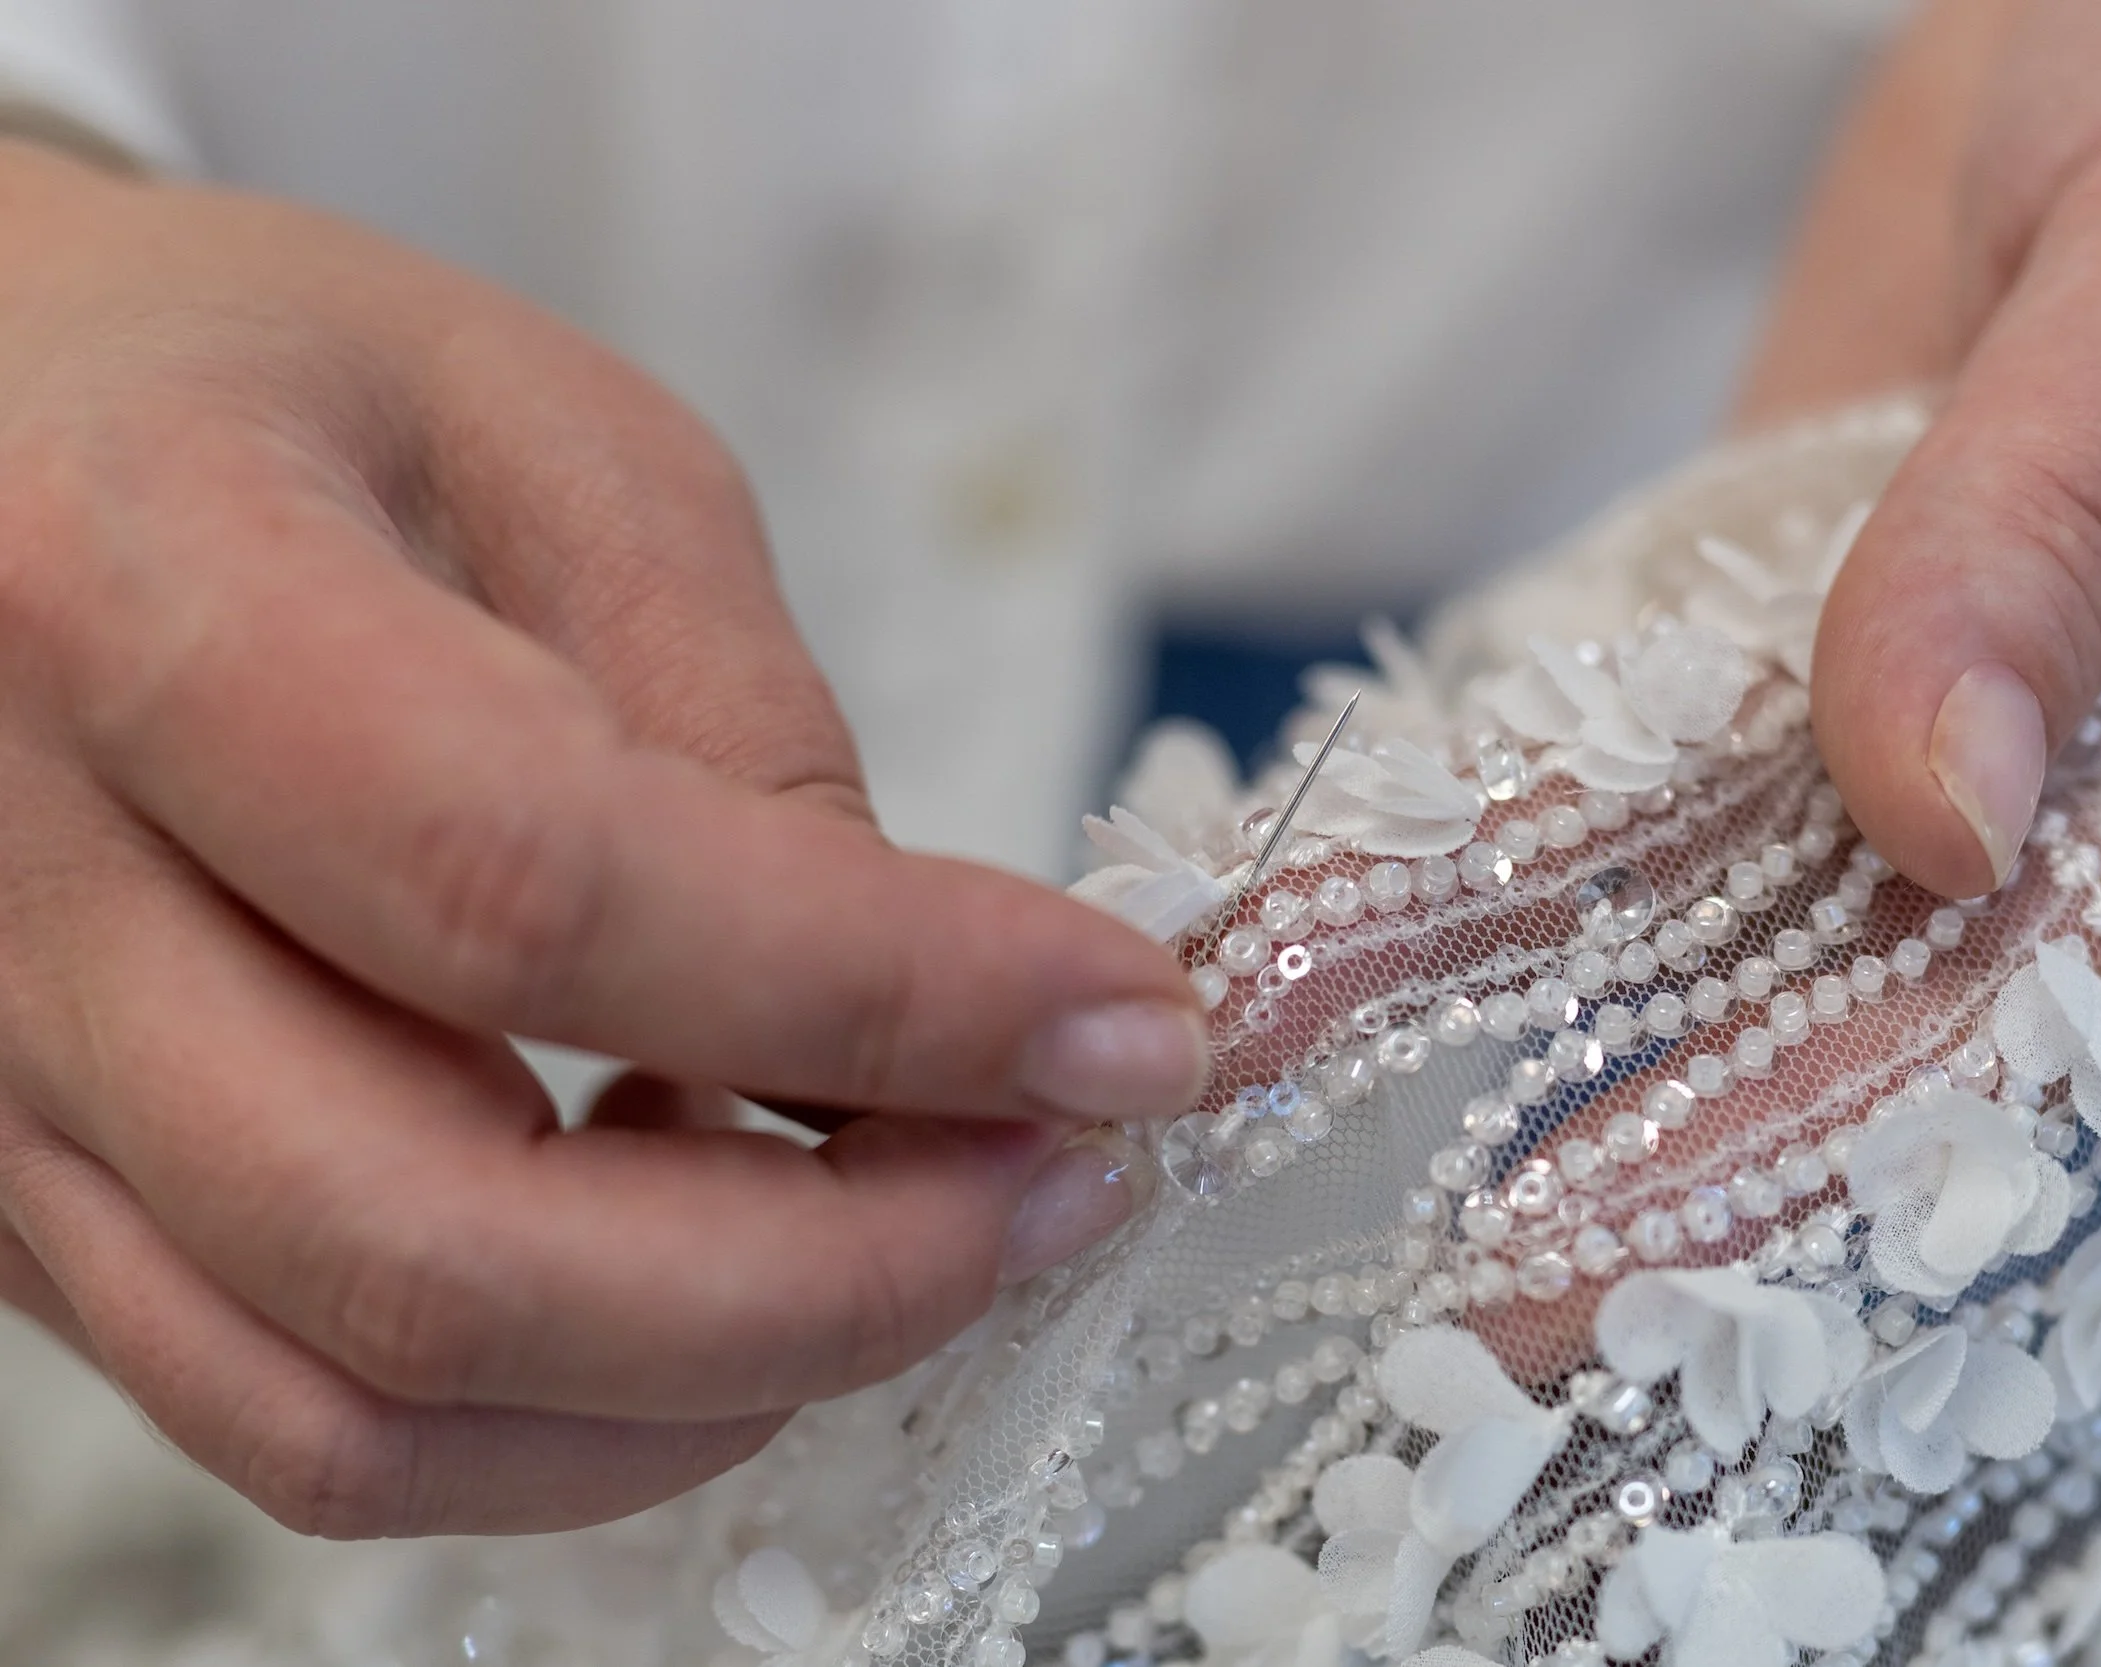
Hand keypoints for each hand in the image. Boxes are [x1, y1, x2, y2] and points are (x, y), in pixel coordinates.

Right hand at [0, 142, 1202, 1535]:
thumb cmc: (255, 389)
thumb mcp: (545, 440)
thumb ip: (735, 717)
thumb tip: (936, 1005)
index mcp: (137, 593)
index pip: (534, 883)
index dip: (885, 993)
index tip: (1128, 1028)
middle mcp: (6, 891)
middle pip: (432, 1244)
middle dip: (830, 1276)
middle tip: (1057, 1184)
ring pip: (359, 1408)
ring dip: (715, 1384)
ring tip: (922, 1234)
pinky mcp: (28, 1206)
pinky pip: (302, 1418)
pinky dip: (572, 1415)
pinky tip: (722, 1276)